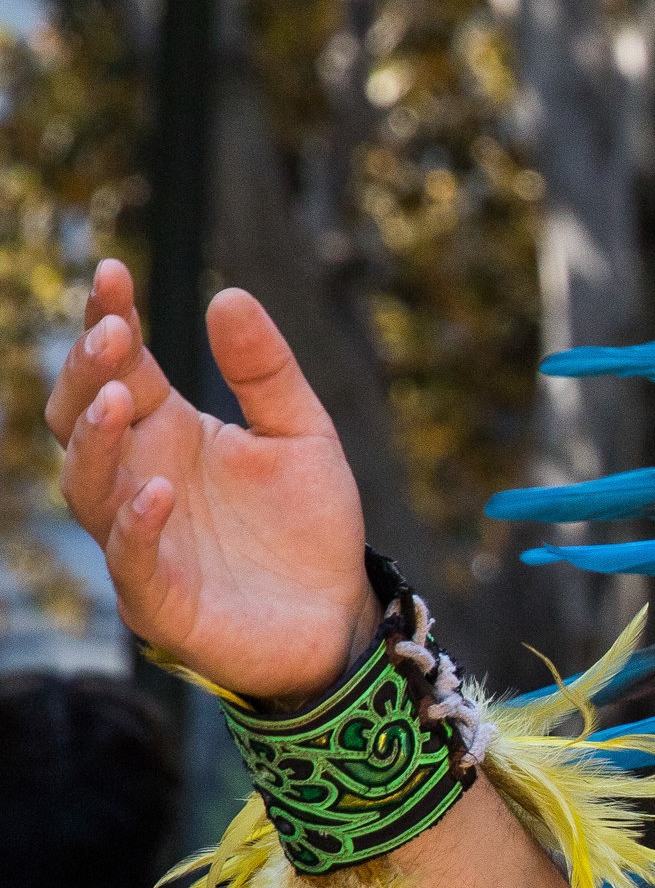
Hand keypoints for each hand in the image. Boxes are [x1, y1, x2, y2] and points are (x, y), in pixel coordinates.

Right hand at [47, 260, 376, 707]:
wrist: (340, 616)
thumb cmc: (309, 527)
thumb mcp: (303, 437)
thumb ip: (266, 373)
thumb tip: (228, 295)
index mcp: (167, 431)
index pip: (120, 366)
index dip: (108, 318)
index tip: (113, 271)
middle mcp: (139, 477)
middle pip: (81, 416)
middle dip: (88, 372)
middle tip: (112, 330)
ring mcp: (141, 538)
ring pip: (89, 485)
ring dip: (97, 441)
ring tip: (122, 399)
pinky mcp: (159, 598)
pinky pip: (131, 559)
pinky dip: (137, 525)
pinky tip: (158, 491)